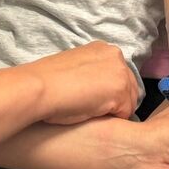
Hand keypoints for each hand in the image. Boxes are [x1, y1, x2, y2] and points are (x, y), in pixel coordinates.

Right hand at [16, 42, 141, 124]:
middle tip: (91, 108)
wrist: (40, 87)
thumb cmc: (48, 80)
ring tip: (90, 112)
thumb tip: (96, 88)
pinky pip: (125, 114)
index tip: (91, 98)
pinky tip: (92, 115)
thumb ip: (90, 71)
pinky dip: (111, 119)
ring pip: (128, 101)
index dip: (107, 90)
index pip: (117, 74)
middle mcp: (116, 56)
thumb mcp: (74, 66)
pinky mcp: (121, 93)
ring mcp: (120, 73)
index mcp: (103, 49)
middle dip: (114, 100)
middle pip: (128, 87)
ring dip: (113, 110)